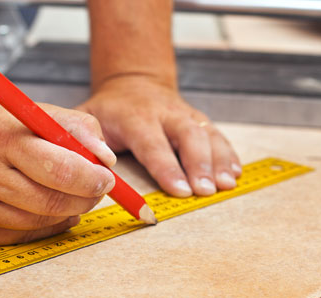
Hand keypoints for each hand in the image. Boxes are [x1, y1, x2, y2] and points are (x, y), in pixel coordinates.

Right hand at [0, 95, 116, 245]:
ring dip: (65, 211)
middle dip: (85, 197)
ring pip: (41, 223)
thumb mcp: (27, 110)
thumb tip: (105, 159)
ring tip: (66, 193)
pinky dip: (42, 225)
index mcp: (0, 136)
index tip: (106, 177)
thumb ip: (74, 127)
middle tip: (95, 188)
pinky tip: (42, 208)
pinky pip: (21, 236)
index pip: (60, 167)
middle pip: (53, 201)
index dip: (92, 178)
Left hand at [76, 76, 240, 196]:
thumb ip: (85, 140)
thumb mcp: (87, 118)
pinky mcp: (199, 120)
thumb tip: (91, 166)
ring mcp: (185, 115)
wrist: (134, 83)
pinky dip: (229, 155)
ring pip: (207, 134)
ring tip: (226, 185)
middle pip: (188, 136)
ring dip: (219, 161)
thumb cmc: (109, 110)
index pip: (153, 143)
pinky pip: (218, 136)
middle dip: (200, 164)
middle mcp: (165, 114)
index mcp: (135, 116)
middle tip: (206, 190)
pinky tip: (235, 173)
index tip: (180, 189)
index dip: (167, 167)